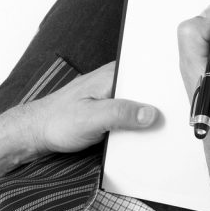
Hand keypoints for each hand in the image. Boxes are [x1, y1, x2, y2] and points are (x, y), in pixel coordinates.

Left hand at [24, 61, 156, 154]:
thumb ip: (121, 114)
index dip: (164, 91)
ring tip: (149, 131)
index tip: (174, 108)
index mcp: (111, 76)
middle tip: (164, 125)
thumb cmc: (56, 121)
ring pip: (140, 105)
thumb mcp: (91, 118)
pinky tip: (136, 134)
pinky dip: (135, 125)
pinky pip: (130, 114)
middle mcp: (113, 82)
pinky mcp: (109, 108)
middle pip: (147, 92)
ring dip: (145, 119)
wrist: (35, 132)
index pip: (148, 77)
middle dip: (157, 108)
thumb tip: (150, 113)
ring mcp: (111, 95)